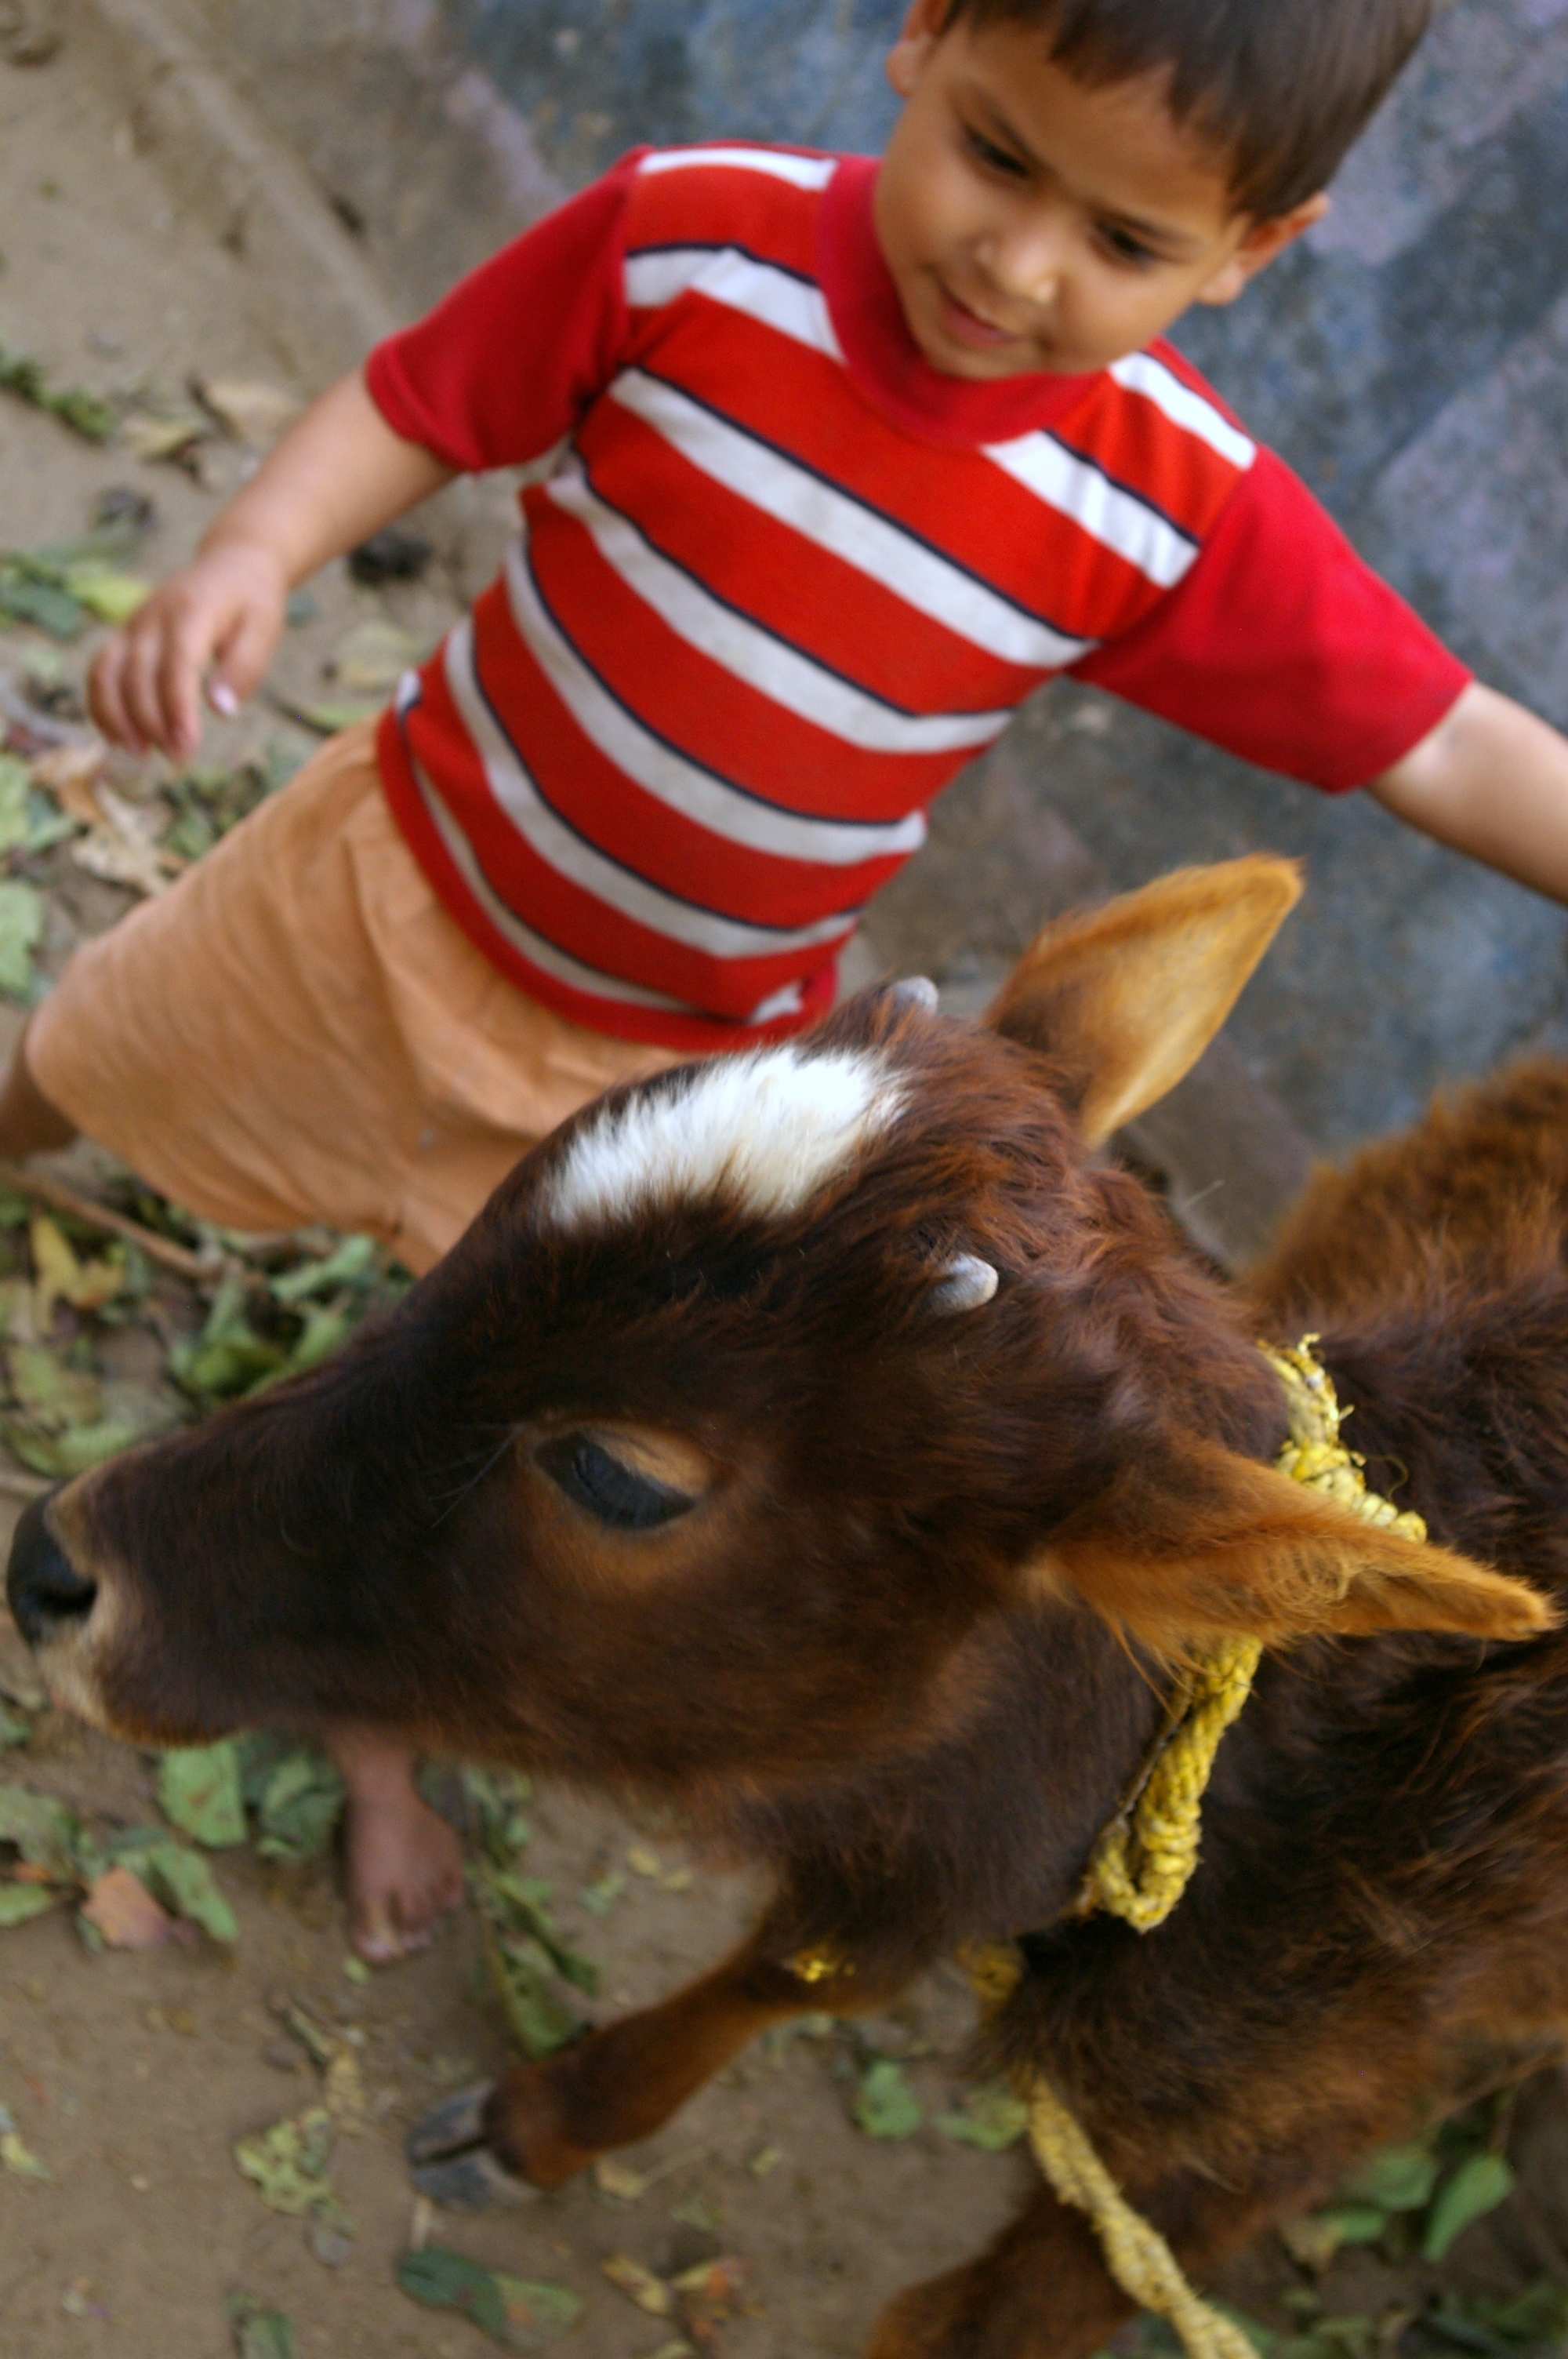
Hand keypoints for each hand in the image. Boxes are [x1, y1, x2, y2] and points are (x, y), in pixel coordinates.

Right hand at [88, 537, 288, 759]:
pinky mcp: (124, 636)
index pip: (177, 663)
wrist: (230, 566)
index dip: (177, 707)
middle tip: (177, 759)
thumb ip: (243, 668)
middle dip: (153, 722)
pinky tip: (120, 738)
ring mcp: (133, 624)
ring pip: (107, 672)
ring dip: (118, 718)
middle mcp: (153, 615)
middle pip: (138, 674)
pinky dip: (101, 706)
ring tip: (140, 755)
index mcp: (192, 610)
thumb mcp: (263, 631)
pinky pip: (100, 671)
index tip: (187, 745)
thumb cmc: (251, 604)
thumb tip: (221, 711)